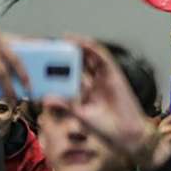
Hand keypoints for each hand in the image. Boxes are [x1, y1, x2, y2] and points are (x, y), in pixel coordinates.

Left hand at [50, 37, 166, 170]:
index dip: (59, 67)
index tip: (45, 61)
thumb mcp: (80, 115)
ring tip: (66, 38)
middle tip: (55, 44)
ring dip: (80, 46)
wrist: (125, 132)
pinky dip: (92, 48)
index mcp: (84, 92)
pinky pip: (102, 57)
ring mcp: (104, 77)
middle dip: (68, 53)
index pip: (70, 75)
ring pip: (91, 56)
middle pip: (80, 62)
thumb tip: (47, 98)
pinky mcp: (114, 73)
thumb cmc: (105, 127)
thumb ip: (65, 105)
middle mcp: (94, 82)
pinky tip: (82, 43)